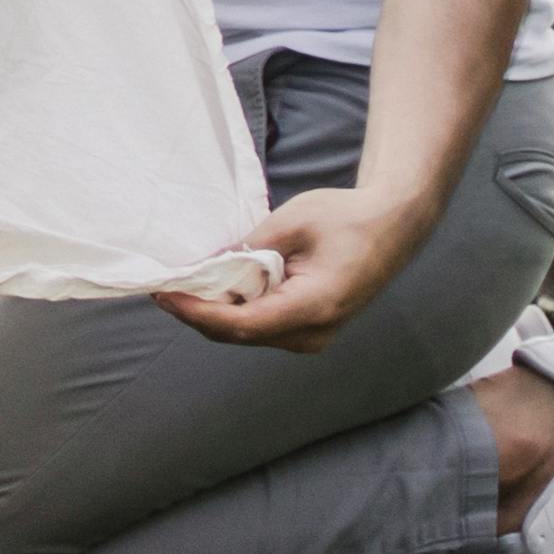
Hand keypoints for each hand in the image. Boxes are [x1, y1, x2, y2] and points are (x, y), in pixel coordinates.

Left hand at [159, 183, 429, 348]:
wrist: (391, 225)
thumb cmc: (345, 217)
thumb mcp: (292, 221)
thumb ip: (251, 247)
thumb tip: (209, 265)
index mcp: (314, 306)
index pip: (243, 324)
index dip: (198, 312)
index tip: (166, 295)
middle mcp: (314, 332)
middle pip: (241, 334)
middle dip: (198, 313)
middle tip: (162, 289)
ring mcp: (314, 335)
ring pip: (250, 334)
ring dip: (214, 314)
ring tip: (183, 286)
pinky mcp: (311, 328)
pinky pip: (264, 326)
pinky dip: (235, 311)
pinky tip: (216, 288)